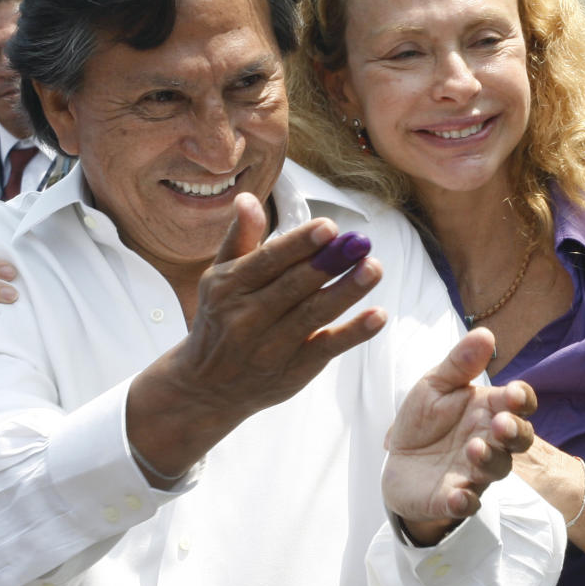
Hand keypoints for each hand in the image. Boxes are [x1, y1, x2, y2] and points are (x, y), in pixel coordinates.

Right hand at [127, 193, 386, 480]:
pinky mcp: (293, 370)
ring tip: (374, 268)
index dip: (300, 244)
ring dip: (346, 291)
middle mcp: (247, 317)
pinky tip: (377, 316)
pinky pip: (326, 348)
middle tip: (360, 242)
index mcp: (229, 287)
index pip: (268, 261)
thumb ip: (240, 239)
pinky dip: (353, 333)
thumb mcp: (218, 278)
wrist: (207, 387)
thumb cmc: (219, 319)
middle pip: (294, 286)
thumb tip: (248, 198)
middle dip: (330, 263)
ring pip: (313, 315)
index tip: (329, 227)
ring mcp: (271, 347)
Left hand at [382, 328, 535, 543]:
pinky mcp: (453, 498)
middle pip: (518, 439)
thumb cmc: (424, 420)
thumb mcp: (434, 385)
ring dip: (490, 460)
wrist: (397, 460)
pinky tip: (458, 496)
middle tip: (501, 424)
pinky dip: (464, 501)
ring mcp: (474, 472)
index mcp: (488, 410)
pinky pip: (466, 503)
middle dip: (514, 432)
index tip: (513, 394)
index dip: (521, 399)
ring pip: (497, 470)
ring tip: (474, 449)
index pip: (518, 404)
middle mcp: (490, 442)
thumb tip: (485, 333)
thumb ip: (459, 364)